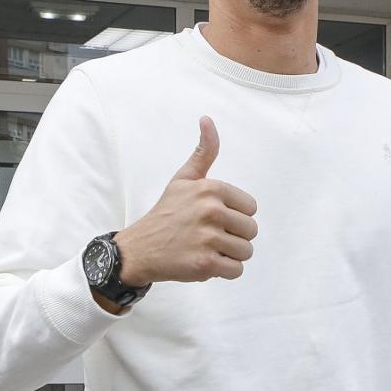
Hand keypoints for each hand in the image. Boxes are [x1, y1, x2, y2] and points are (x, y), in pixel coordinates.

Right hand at [112, 116, 257, 284]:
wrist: (138, 249)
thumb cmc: (166, 213)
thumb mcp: (183, 179)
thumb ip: (203, 152)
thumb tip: (207, 119)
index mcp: (211, 189)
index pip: (251, 208)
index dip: (235, 216)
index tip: (213, 218)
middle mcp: (211, 211)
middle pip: (251, 231)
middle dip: (234, 237)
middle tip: (210, 237)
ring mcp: (208, 238)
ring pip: (246, 251)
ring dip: (230, 255)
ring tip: (207, 249)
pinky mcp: (205, 264)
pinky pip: (236, 270)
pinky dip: (224, 271)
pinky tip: (205, 263)